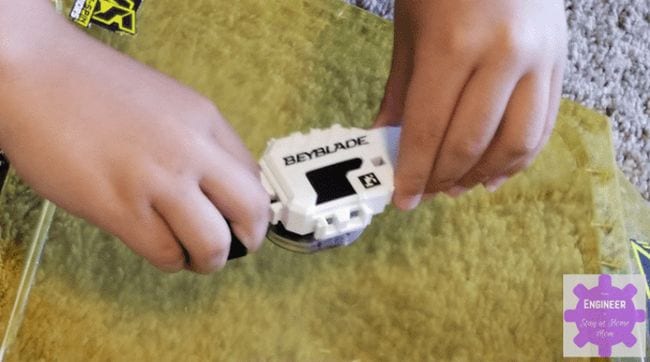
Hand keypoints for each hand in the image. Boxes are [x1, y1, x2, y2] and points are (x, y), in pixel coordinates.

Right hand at [0, 9, 268, 273]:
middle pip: (250, 211)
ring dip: (209, 259)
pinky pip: (165, 252)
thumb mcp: (169, 103)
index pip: (253, 177)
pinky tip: (160, 248)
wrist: (35, 75)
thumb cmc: (92, 88)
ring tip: (194, 256)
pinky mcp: (120, 208)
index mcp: (205, 120)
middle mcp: (190, 150)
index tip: (241, 218)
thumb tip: (219, 185)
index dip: (251, 207)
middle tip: (236, 246)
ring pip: (212, 244)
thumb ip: (198, 141)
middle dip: (248, 239)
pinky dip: (170, 260)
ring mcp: (157, 181)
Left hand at [374, 0, 566, 208]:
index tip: (402, 199)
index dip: (414, 171)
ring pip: (516, 144)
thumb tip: (385, 136)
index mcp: (454, 45)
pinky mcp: (561, 65)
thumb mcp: (411, 30)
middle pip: (471, 143)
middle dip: (444, 178)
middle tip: (426, 193)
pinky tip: (494, 173)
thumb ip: (401, 89)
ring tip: (457, 187)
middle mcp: (503, 56)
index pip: (430, 129)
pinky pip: (543, 127)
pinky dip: (518, 159)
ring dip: (483, 175)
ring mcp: (540, 61)